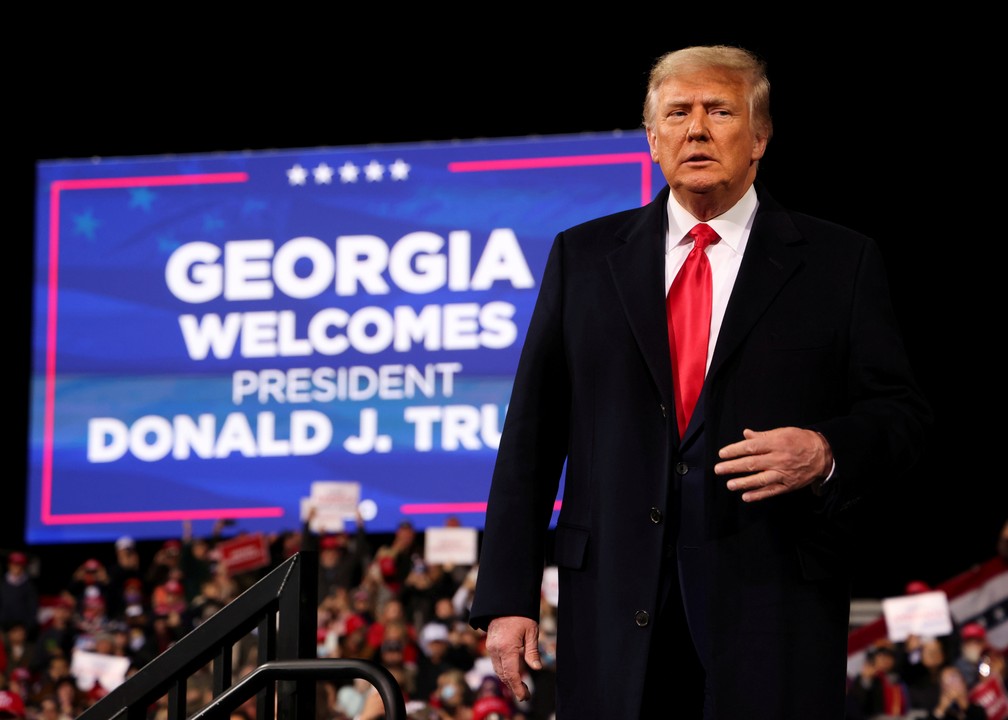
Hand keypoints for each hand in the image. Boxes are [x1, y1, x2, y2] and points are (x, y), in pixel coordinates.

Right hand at [484, 616, 542, 701]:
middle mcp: (495, 650)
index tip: (524, 696)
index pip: (511, 674)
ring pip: (498, 670)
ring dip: (508, 680)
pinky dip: (504, 671)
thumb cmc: (521, 615)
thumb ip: (532, 652)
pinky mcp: (490, 645)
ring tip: (521, 686)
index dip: (518, 688)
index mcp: (507, 647)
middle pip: (503, 675)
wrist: (504, 601)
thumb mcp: (531, 632)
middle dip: (514, 687)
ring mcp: (491, 648)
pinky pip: (496, 663)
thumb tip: (536, 668)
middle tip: (525, 695)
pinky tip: (513, 673)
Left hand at [715, 427, 831, 501]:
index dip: (734, 450)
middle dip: (733, 467)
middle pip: (752, 463)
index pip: (751, 447)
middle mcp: (778, 458)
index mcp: (775, 443)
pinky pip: (771, 491)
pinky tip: (746, 497)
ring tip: (730, 485)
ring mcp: (783, 473)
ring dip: (743, 483)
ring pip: (761, 479)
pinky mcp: (788, 485)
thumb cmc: (799, 440)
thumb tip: (745, 434)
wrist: (822, 454)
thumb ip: (762, 435)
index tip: (722, 454)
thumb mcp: (782, 432)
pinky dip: (758, 495)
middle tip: (718, 470)